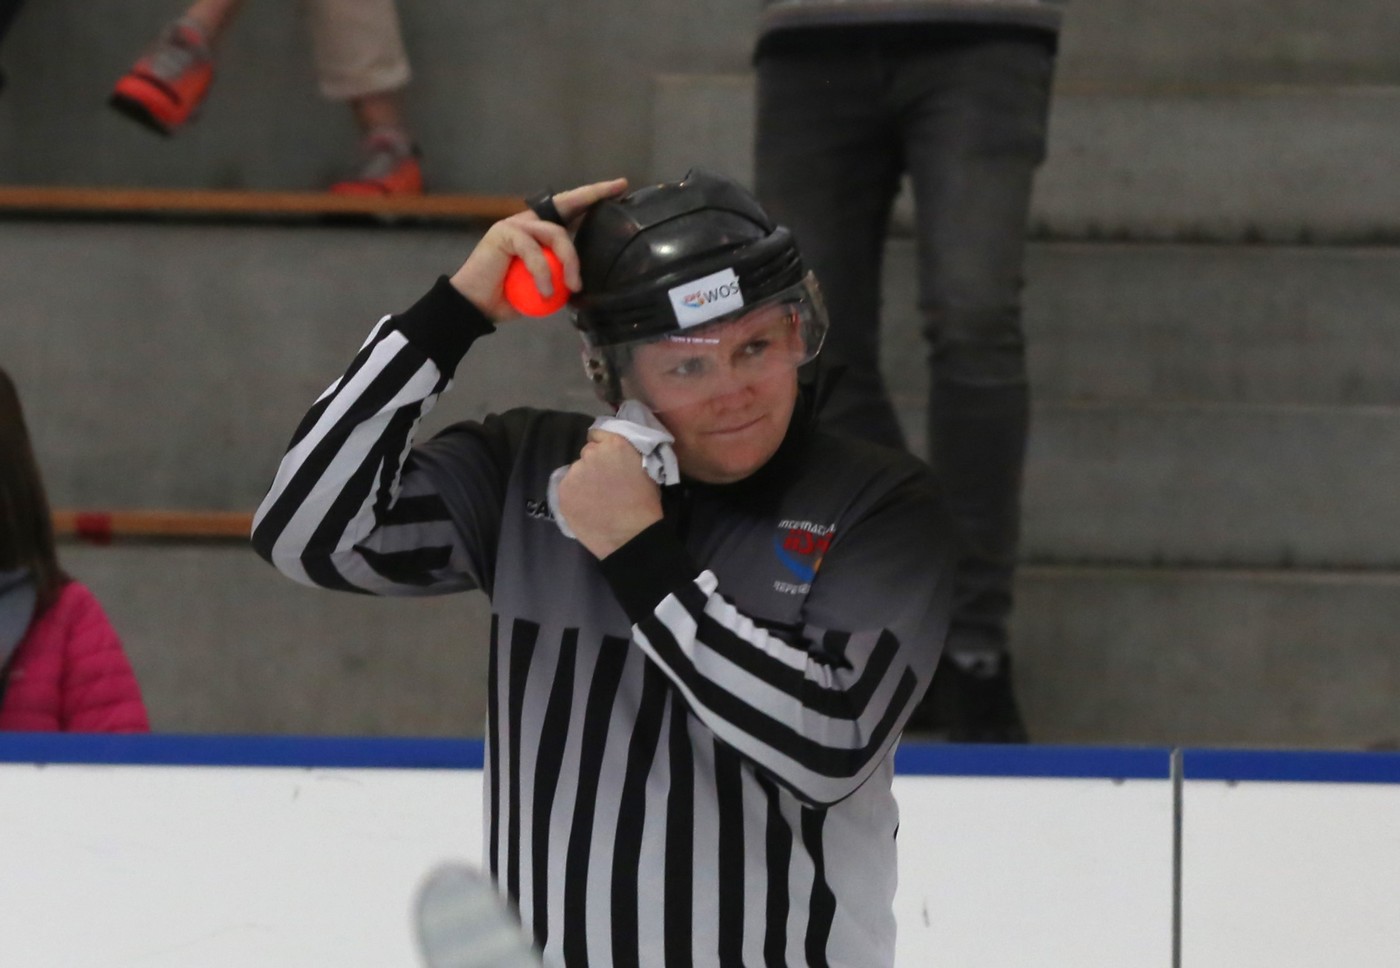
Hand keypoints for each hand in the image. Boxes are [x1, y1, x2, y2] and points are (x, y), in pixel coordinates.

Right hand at [449, 178, 628, 320]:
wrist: (476, 306)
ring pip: (555, 233)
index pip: (570, 211)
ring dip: (569, 261)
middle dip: (592, 196)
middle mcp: (528, 223)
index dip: (593, 197)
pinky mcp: (503, 234)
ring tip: (573, 286)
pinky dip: (542, 273)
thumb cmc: (510, 299)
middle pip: (566, 206)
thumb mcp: (546, 287)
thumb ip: (562, 276)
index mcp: (540, 233)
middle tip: (617, 190)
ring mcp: (515, 225)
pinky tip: (546, 292)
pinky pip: (533, 251)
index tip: (620, 186)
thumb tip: (591, 278)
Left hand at [555, 430, 663, 558]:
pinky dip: (575, 496)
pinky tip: (587, 508)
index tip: (609, 462)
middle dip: (594, 465)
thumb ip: (625, 454)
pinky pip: (567, 488)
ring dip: (583, 481)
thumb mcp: (645, 468)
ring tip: (596, 500)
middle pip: (587, 454)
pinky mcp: (563, 491)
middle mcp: (591, 453)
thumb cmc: (645, 504)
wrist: (632, 537)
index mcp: (615, 444)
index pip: (598, 435)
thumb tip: (613, 454)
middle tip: (604, 485)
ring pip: (576, 472)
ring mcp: (574, 473)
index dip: (604, 449)